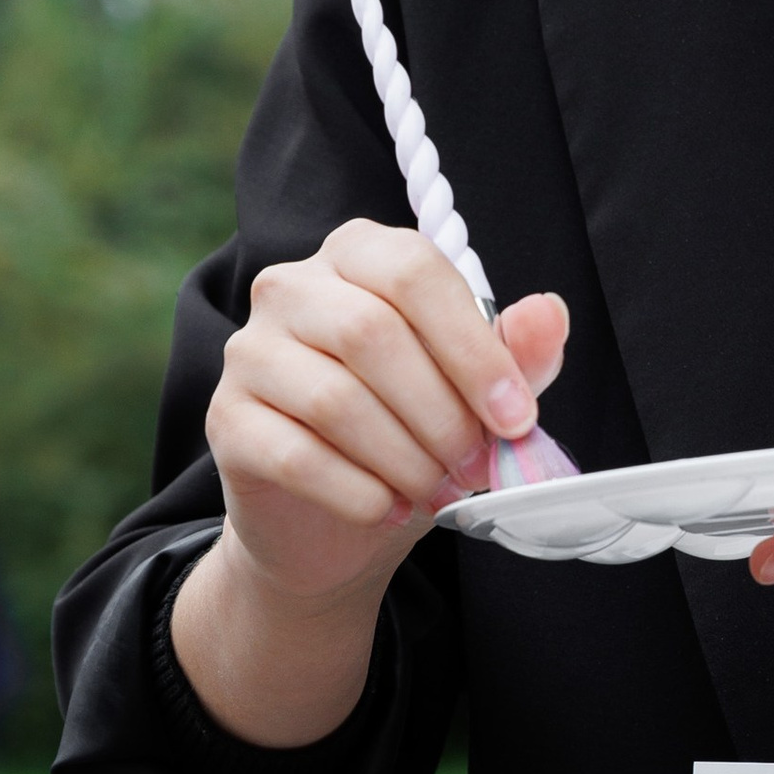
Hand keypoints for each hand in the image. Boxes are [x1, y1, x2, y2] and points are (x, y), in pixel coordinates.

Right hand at [204, 220, 566, 602]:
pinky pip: (295, 454)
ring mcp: (249, 351)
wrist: (334, 520)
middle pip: (371, 334)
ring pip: (335, 399)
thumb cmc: (412, 432)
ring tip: (439, 491)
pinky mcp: (226, 420)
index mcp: (359, 254)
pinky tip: (391, 509)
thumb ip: (517, 353)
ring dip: (404, 458)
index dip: (473, 350)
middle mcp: (291, 287)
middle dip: (441, 414)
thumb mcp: (477, 393)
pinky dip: (358, 492)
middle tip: (477, 468)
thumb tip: (548, 312)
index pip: (414, 272)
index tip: (515, 418)